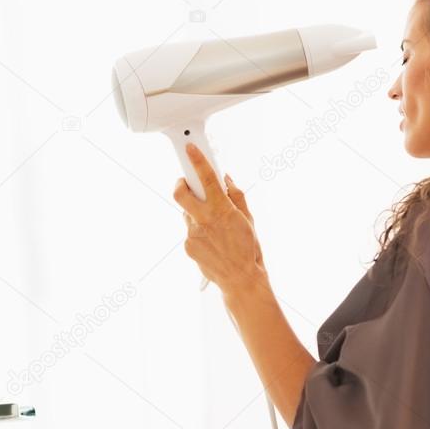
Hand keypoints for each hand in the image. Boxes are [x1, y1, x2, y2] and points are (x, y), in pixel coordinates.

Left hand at [172, 143, 264, 294]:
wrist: (241, 280)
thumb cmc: (249, 250)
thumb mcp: (249, 219)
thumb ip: (236, 196)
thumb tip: (226, 179)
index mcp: (222, 210)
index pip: (206, 179)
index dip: (197, 160)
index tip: (190, 148)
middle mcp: (204, 220)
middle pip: (180, 194)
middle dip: (181, 184)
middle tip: (188, 184)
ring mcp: (193, 234)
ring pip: (187, 214)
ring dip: (196, 213)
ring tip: (214, 226)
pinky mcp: (188, 246)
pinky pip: (190, 231)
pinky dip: (199, 230)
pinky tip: (213, 242)